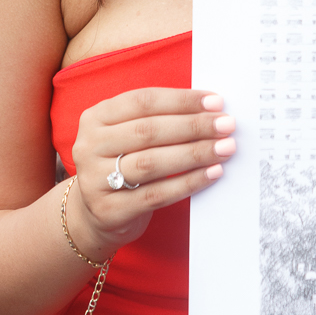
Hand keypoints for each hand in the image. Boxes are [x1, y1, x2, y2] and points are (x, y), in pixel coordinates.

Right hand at [68, 87, 234, 260]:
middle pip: (148, 130)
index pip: (143, 101)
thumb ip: (160, 117)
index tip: (216, 103)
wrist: (95, 214)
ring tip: (225, 148)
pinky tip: (212, 174)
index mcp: (96, 117)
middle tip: (226, 125)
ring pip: (152, 162)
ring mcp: (95, 180)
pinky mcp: (109, 210)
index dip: (182, 100)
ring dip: (194, 154)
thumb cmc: (123, 163)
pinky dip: (188, 182)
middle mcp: (89, 146)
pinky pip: (156, 194)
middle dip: (193, 126)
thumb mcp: (128, 134)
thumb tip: (211, 108)